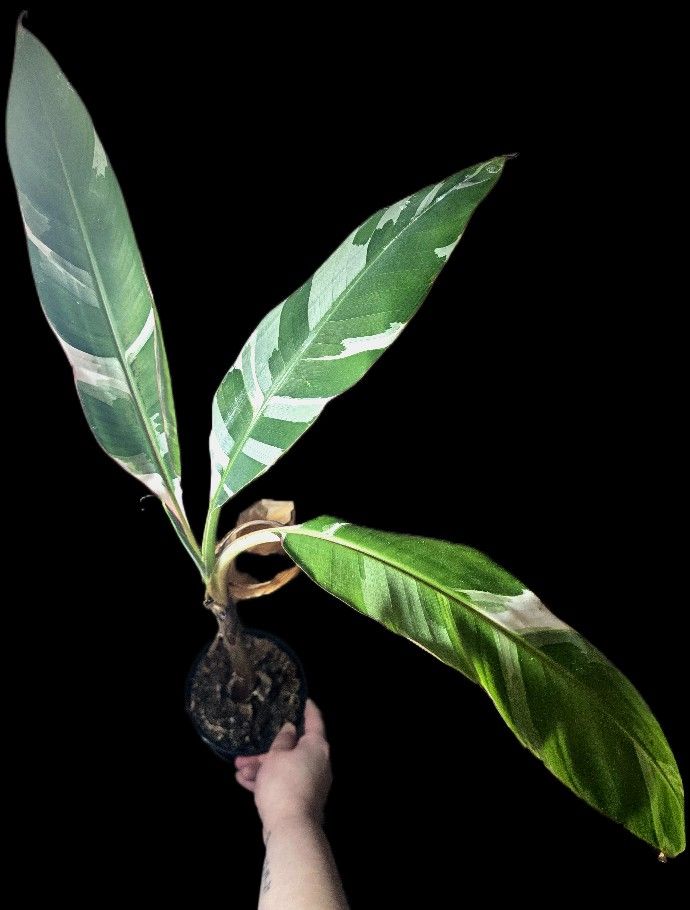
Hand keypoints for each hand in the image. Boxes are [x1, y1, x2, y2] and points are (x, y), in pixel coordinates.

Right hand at [234, 699, 331, 830]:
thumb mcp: (276, 756)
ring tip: (238, 768)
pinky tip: (244, 781)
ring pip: (283, 768)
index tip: (302, 698)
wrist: (291, 828)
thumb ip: (282, 740)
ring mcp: (309, 783)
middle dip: (266, 750)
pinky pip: (282, 784)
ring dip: (261, 768)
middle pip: (292, 749)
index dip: (307, 708)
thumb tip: (290, 730)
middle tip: (246, 750)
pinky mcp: (300, 799)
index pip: (314, 720)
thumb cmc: (284, 783)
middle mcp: (317, 763)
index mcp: (316, 747)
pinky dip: (266, 782)